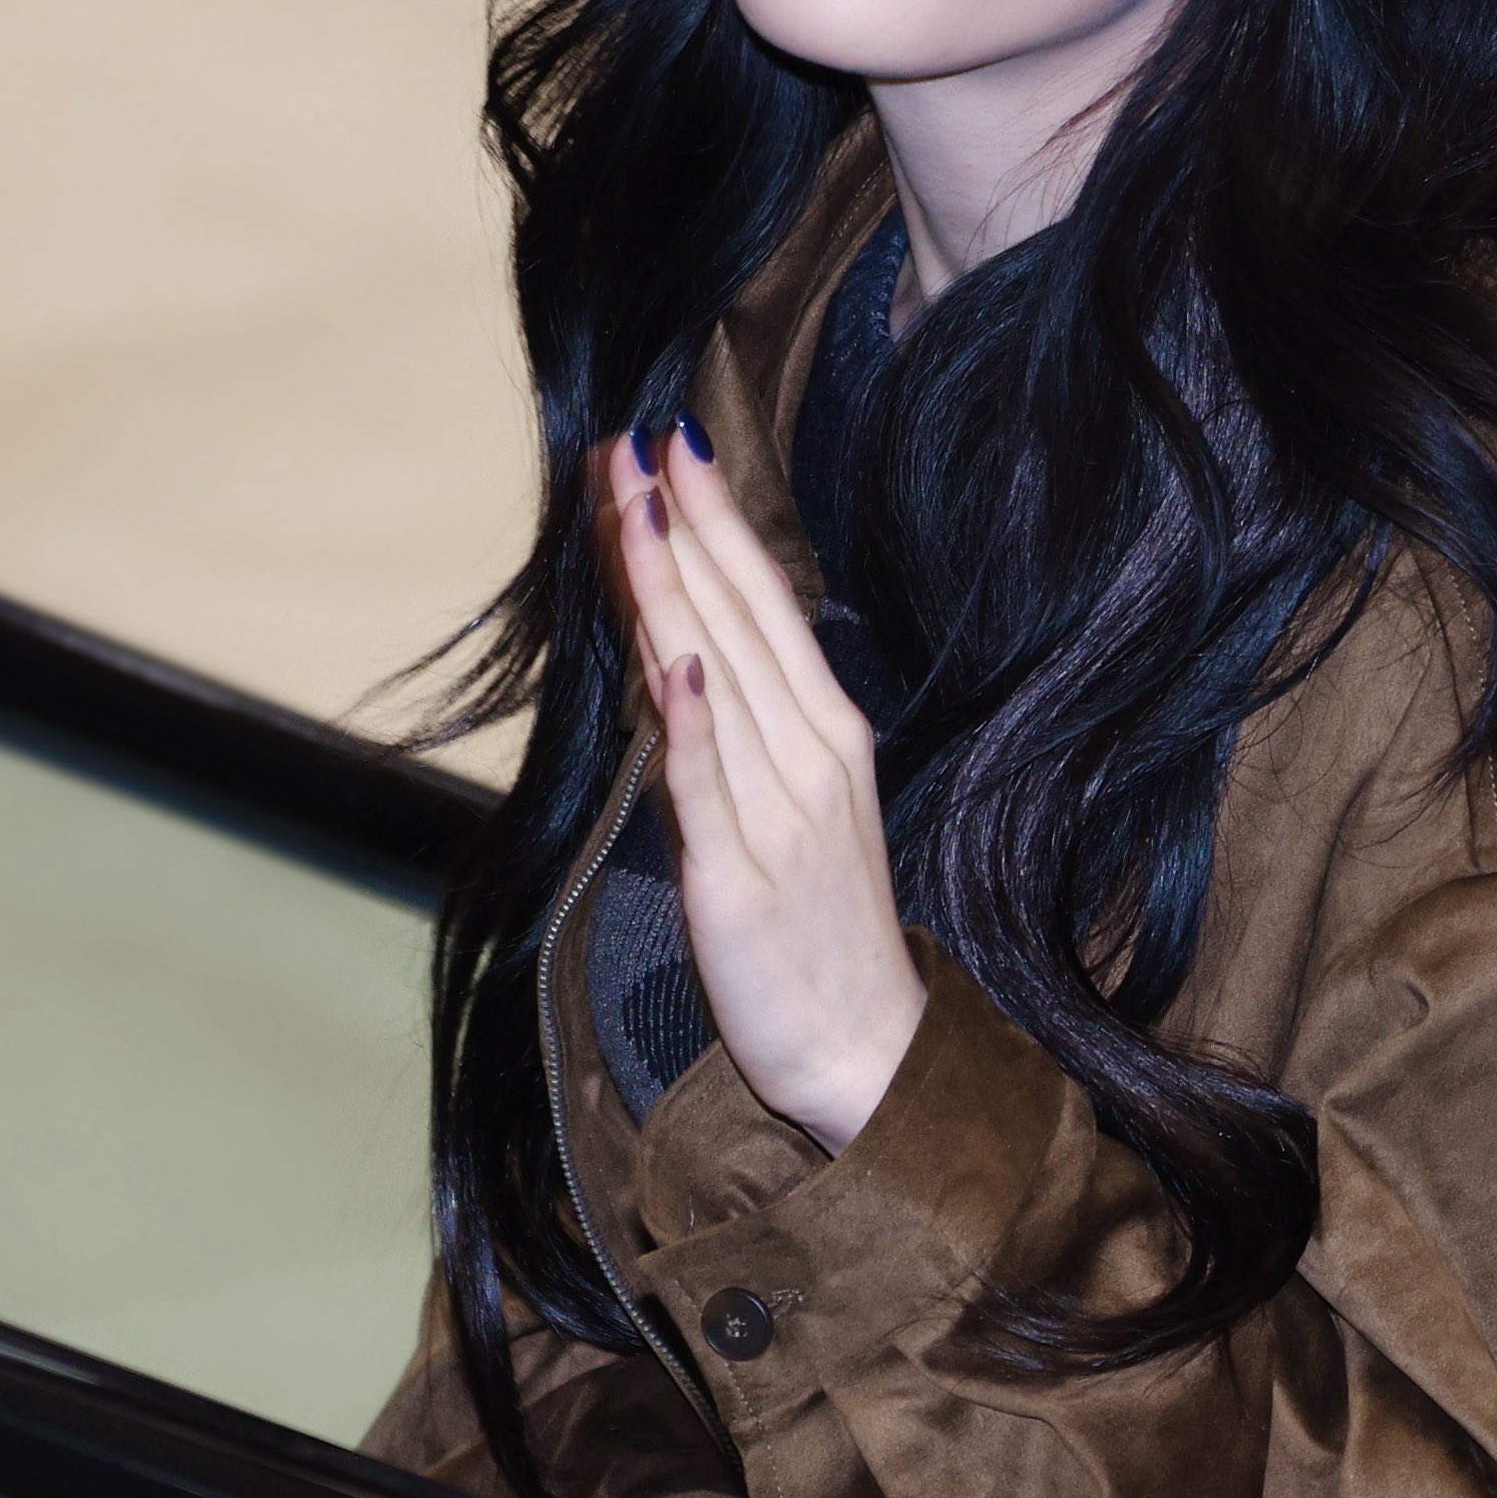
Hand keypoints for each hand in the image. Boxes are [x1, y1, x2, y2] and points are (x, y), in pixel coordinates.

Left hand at [608, 417, 926, 1154]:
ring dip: (668, 585)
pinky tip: (672, 653)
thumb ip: (741, 728)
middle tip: (626, 444)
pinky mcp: (739, 875)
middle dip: (677, 526)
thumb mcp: (795, 808)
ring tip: (629, 506)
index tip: (671, 443)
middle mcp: (810, 753)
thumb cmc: (822, 933)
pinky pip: (709, 779)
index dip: (715, 519)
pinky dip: (692, 713)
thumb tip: (681, 648)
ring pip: (714, 672)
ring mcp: (779, 809)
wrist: (869, 1054)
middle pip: (734, 617)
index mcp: (828, 731)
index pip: (763, 601)